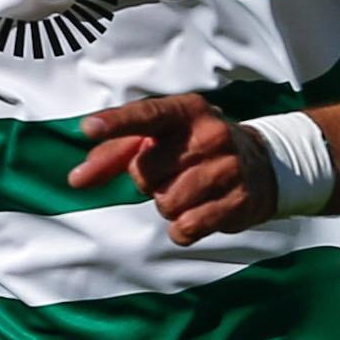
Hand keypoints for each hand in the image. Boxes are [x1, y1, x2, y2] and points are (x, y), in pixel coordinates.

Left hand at [68, 93, 276, 246]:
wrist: (262, 165)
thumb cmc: (193, 149)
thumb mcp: (160, 139)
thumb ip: (114, 154)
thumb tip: (76, 179)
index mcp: (186, 111)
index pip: (147, 115)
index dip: (116, 123)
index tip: (88, 128)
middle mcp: (210, 134)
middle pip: (145, 173)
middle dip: (149, 181)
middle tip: (175, 172)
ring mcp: (228, 168)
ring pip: (165, 203)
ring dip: (168, 205)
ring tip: (190, 190)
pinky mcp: (239, 202)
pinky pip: (186, 228)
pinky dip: (183, 228)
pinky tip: (201, 211)